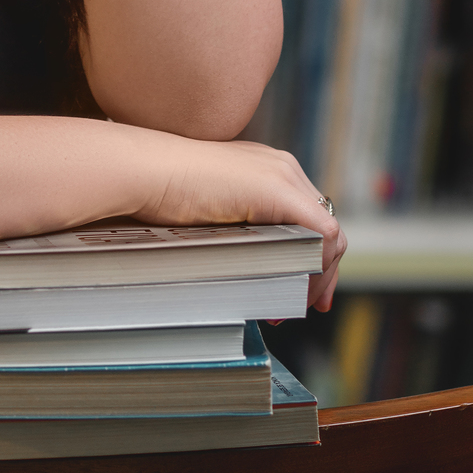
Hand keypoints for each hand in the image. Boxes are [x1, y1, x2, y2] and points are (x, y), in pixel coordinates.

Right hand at [143, 134, 346, 312]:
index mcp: (265, 167)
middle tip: (308, 306)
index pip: (308, 216)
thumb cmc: (159, 192)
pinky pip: (323, 235)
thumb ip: (237, 226)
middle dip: (320, 271)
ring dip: (317, 275)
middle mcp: (282, 166)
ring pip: (329, 234)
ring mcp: (283, 175)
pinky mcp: (279, 190)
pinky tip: (295, 292)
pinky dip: (317, 268)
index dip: (311, 255)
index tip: (300, 288)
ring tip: (293, 306)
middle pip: (324, 226)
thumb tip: (249, 266)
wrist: (143, 171)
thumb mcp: (210, 210)